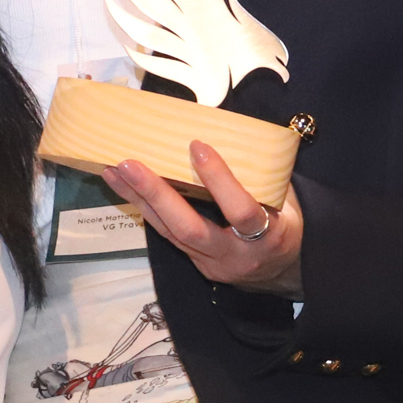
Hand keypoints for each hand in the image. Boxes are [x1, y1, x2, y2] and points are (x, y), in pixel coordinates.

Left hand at [105, 139, 303, 295]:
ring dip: (139, 200)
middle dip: (157, 194)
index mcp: (269, 235)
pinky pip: (168, 236)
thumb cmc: (287, 224)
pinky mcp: (197, 264)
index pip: (241, 210)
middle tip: (128, 163)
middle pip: (189, 228)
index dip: (219, 179)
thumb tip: (230, 130)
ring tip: (113, 171)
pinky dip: (146, 209)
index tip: (197, 145)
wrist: (285, 272)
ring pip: (170, 234)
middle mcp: (236, 255)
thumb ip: (263, 175)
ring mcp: (212, 263)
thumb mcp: (288, 200)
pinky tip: (126, 189)